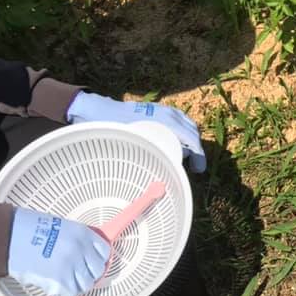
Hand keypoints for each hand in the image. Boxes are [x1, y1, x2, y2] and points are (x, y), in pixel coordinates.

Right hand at [7, 208, 109, 295]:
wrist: (12, 237)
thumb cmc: (31, 229)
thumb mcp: (62, 227)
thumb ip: (75, 240)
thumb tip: (83, 255)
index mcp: (84, 234)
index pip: (104, 251)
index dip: (98, 260)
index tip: (93, 264)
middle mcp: (82, 249)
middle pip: (97, 271)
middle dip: (89, 275)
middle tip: (77, 276)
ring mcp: (72, 265)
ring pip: (86, 284)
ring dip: (77, 285)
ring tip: (65, 282)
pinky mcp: (60, 280)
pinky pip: (71, 294)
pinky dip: (65, 294)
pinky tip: (56, 288)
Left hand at [67, 92, 206, 172]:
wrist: (96, 111)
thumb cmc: (109, 129)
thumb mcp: (126, 146)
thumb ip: (139, 161)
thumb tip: (153, 185)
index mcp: (164, 121)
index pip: (191, 138)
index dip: (198, 156)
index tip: (199, 170)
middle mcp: (167, 113)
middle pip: (192, 131)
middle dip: (196, 149)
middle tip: (194, 167)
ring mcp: (163, 109)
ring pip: (187, 125)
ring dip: (190, 140)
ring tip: (186, 156)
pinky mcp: (157, 109)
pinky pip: (180, 121)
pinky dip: (184, 132)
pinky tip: (177, 143)